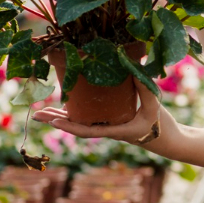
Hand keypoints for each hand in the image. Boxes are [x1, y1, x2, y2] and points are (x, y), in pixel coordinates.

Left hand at [33, 80, 172, 143]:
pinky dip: (75, 112)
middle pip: (76, 127)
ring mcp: (107, 126)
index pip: (87, 131)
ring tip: (42, 111)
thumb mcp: (154, 105)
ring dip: (60, 117)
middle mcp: (107, 129)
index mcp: (115, 130)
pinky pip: (88, 118)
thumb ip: (143, 86)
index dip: (70, 126)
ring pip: (79, 122)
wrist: (168, 139)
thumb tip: (130, 63)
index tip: (53, 122)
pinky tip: (67, 105)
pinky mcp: (111, 122)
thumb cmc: (161, 126)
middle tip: (36, 114)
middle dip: (55, 121)